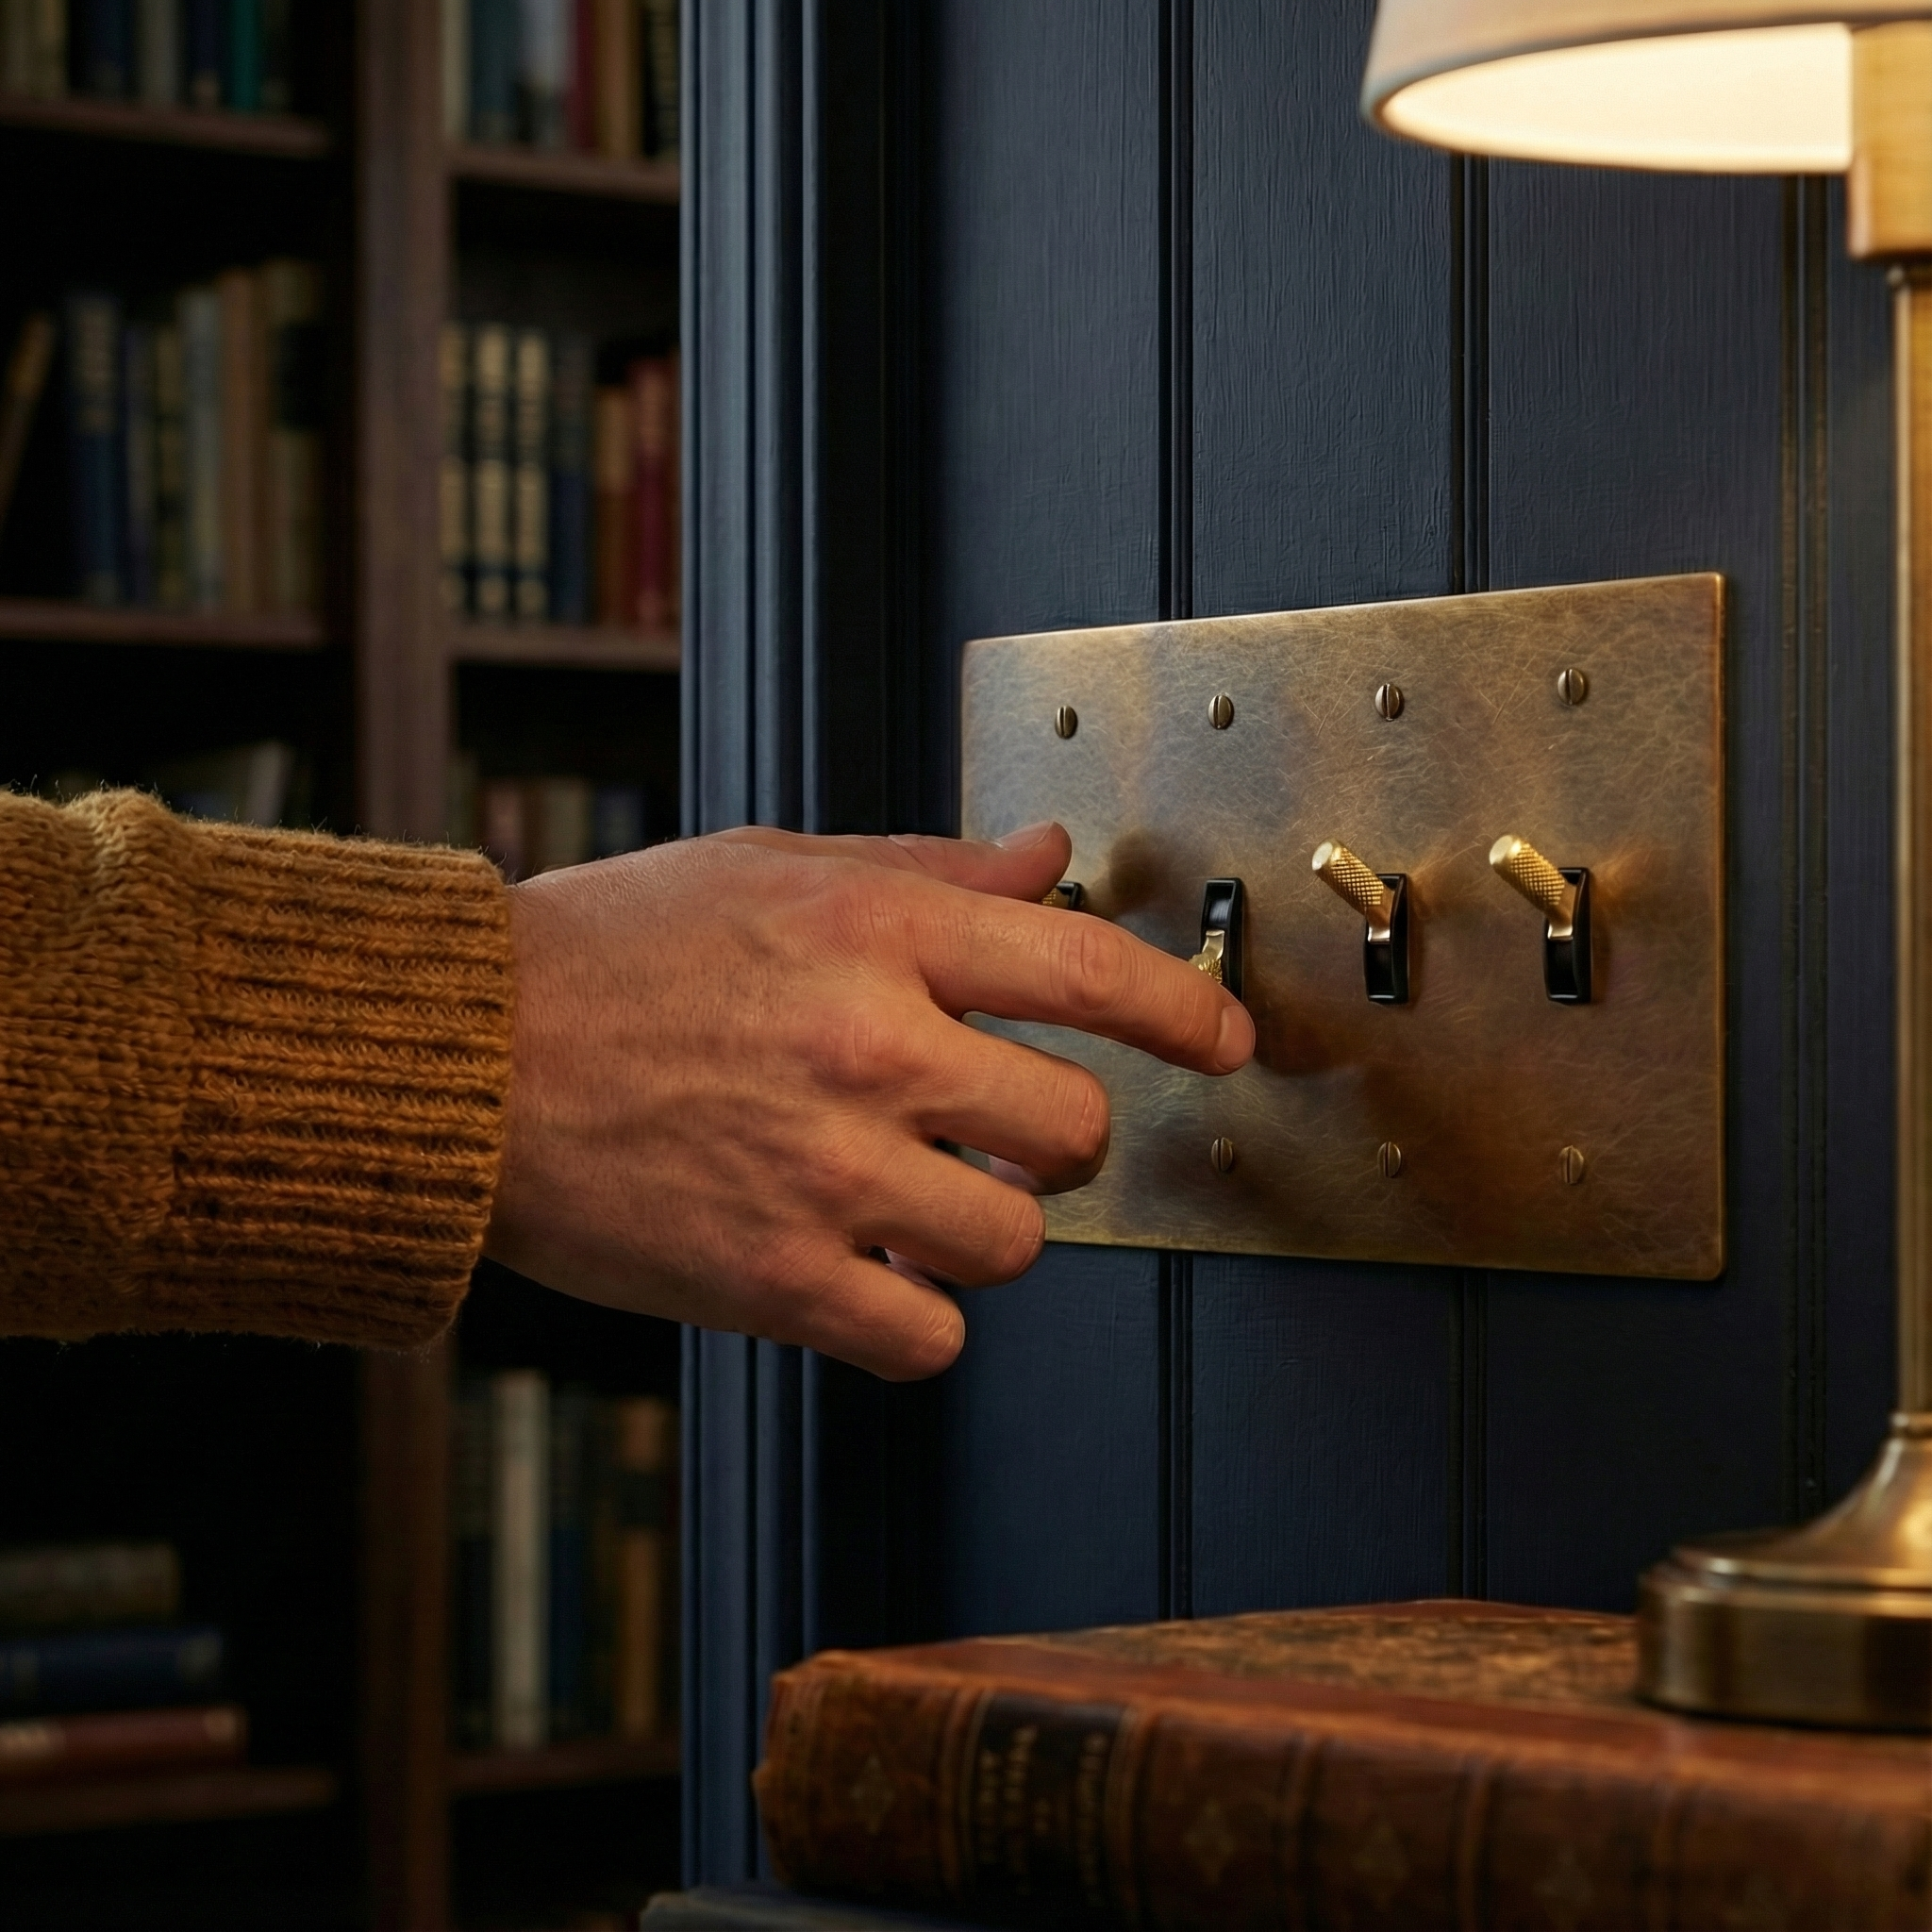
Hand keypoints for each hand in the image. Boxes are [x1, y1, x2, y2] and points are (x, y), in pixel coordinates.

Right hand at [484, 822, 1253, 1378]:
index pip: (1088, 974)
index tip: (1227, 1041)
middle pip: (1074, 1132)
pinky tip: (868, 1270)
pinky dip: (919, 1319)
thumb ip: (926, 870)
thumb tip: (1048, 859)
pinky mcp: (773, 1282)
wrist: (461, 1060)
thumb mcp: (770, 868)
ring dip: (984, 1227)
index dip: (1186, 1012)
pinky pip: (929, 1338)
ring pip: (1013, 1243)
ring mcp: (825, 1175)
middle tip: (1009, 1128)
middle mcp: (868, 1050)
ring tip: (914, 1197)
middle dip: (1063, 1137)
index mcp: (874, 934)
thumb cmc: (610, 952)